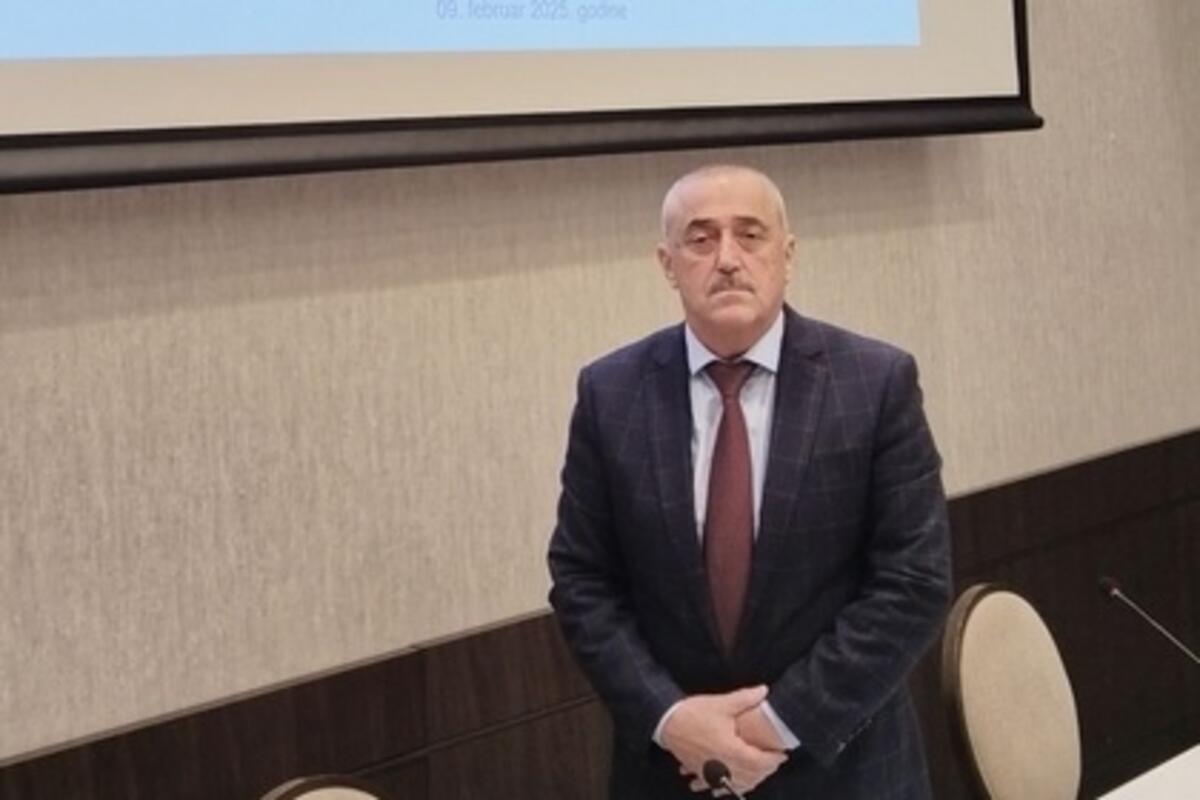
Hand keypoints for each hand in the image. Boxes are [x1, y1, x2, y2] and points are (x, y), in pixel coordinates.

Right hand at [660, 685, 786, 794]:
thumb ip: (745, 698)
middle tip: (774, 761)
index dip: (774, 760)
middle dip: (766, 771)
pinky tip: (733, 783)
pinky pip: (720, 787)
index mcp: (731, 750)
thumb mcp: (721, 704)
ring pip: (737, 785)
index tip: (782, 753)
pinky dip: (730, 787)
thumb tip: (764, 690)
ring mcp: (712, 772)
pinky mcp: (702, 772)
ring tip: (760, 771)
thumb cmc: (693, 714)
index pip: (760, 762)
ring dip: (751, 781)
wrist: (667, 723)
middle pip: (751, 777)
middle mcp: (723, 766)